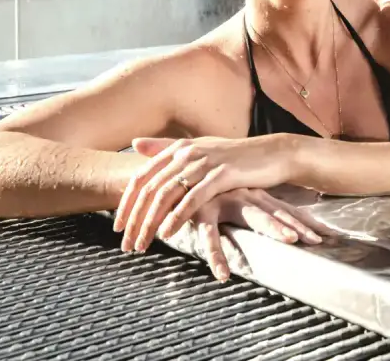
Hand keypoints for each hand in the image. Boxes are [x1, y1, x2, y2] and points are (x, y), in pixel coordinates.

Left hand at [113, 135, 293, 252]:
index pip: (141, 177)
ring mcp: (203, 163)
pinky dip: (177, 217)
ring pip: (167, 196)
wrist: (272, 154)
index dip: (126, 203)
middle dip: (135, 219)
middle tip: (126, 244)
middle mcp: (186, 153)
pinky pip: (192, 199)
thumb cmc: (234, 157)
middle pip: (150, 189)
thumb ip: (165, 148)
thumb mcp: (198, 150)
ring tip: (143, 244)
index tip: (118, 227)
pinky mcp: (221, 174)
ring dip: (151, 223)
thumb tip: (134, 144)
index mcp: (177, 148)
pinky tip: (168, 233)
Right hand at [175, 188, 326, 280]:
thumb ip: (255, 206)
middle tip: (316, 240)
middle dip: (297, 226)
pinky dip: (217, 256)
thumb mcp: (233, 197)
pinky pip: (210, 237)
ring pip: (251, 217)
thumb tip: (279, 218)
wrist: (170, 176)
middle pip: (276, 212)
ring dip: (272, 228)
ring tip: (289, 242)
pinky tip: (223, 274)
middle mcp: (244, 195)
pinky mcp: (201, 211)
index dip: (305, 223)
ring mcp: (224, 200)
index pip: (285, 210)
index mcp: (254, 194)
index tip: (328, 235)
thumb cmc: (207, 190)